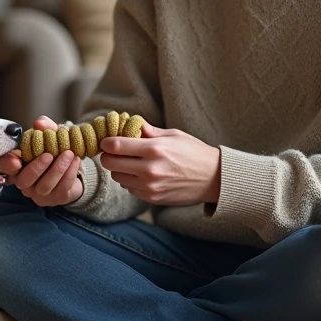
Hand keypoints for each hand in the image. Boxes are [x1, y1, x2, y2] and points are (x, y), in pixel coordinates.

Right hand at [0, 116, 83, 206]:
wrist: (74, 166)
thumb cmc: (56, 150)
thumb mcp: (51, 135)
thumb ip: (45, 127)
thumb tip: (40, 123)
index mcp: (18, 167)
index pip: (5, 168)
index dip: (8, 165)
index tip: (16, 160)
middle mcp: (25, 183)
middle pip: (24, 181)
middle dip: (37, 167)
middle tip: (49, 155)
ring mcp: (40, 194)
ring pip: (44, 187)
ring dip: (57, 169)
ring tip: (69, 154)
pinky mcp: (56, 199)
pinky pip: (61, 189)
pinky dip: (70, 173)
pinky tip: (75, 161)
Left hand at [99, 123, 220, 206]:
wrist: (213, 179)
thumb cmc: (194, 152)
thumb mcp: (174, 135)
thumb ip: (148, 130)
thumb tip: (128, 122)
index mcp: (154, 149)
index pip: (115, 145)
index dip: (106, 142)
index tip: (108, 140)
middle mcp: (149, 169)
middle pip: (110, 163)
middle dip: (109, 155)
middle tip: (115, 151)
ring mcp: (149, 186)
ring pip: (117, 177)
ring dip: (119, 168)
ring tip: (132, 162)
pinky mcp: (151, 198)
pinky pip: (129, 188)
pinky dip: (130, 180)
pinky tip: (142, 174)